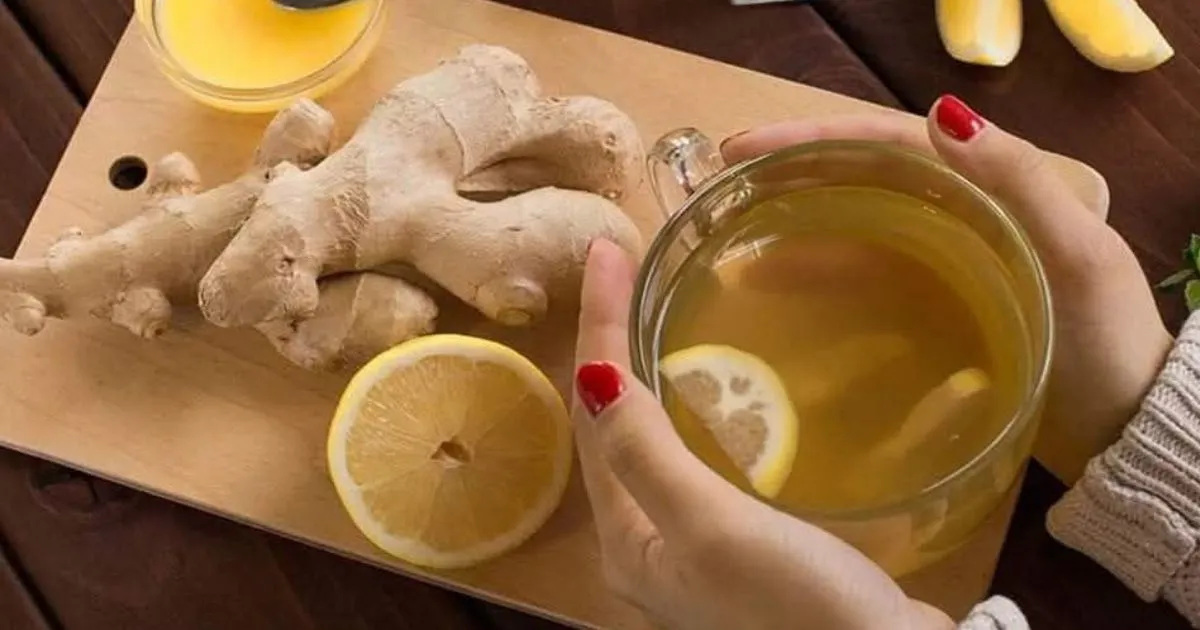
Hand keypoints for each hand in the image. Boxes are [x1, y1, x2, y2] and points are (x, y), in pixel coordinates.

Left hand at [570, 239, 951, 629]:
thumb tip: (590, 373)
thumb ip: (646, 454)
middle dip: (614, 343)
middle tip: (626, 268)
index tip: (607, 250)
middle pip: (616, 425)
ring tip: (655, 303)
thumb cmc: (794, 602)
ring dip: (652, 371)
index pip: (595, 415)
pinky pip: (706, 457)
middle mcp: (650, 543)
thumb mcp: (710, 527)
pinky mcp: (749, 542)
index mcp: (627, 541)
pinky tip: (722, 378)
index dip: (597, 329)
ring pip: (659, 438)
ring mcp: (699, 544)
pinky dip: (703, 408)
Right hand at [722, 95, 1172, 483]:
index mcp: (990, 187)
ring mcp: (943, 264)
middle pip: (860, 180)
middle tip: (722, 186)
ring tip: (734, 249)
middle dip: (789, 176)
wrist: (1126, 430)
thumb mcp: (1076, 254)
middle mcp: (959, 215)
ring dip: (796, 230)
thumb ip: (1018, 181)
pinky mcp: (934, 310)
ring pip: (856, 228)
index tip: (744, 150)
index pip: (888, 144)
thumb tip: (941, 113)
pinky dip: (821, 277)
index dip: (814, 138)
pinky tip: (781, 294)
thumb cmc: (1106, 342)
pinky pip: (866, 279)